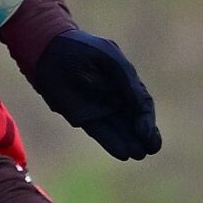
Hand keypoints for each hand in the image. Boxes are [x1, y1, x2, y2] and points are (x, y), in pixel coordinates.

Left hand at [29, 29, 160, 159]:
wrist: (50, 51)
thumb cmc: (82, 48)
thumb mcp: (110, 58)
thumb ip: (127, 80)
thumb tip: (143, 105)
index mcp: (126, 82)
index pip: (142, 104)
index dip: (147, 119)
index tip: (147, 132)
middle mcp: (116, 98)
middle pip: (135, 121)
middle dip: (146, 135)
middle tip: (153, 149)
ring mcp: (100, 109)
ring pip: (120, 130)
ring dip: (131, 142)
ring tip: (139, 154)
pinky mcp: (82, 118)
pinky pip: (101, 133)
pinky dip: (113, 143)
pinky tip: (124, 153)